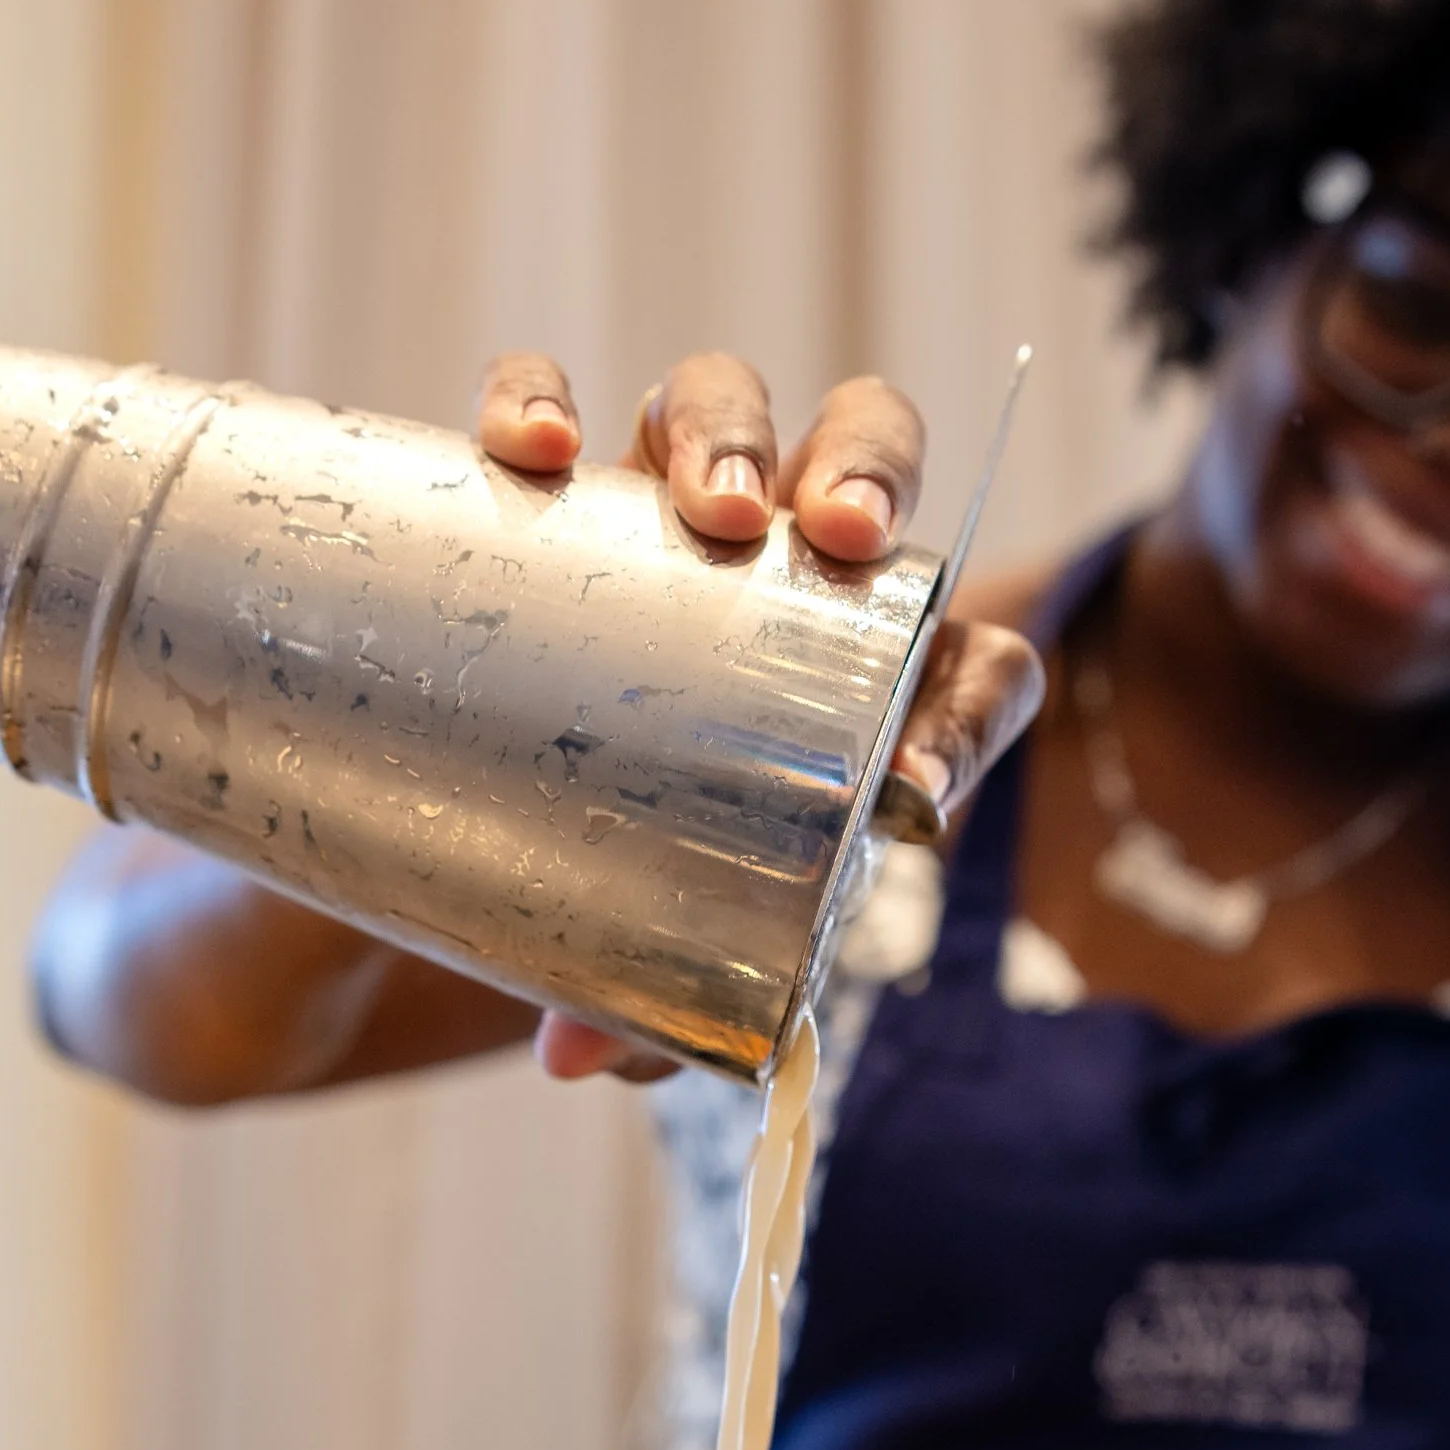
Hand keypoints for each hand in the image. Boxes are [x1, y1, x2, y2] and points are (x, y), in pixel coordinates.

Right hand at [476, 349, 1043, 1078]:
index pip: (975, 668)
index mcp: (865, 681)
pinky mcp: (538, 487)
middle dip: (870, 477)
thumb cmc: (622, 880)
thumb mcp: (654, 950)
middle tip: (839, 543)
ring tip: (716, 508)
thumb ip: (640, 1001)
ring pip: (722, 398)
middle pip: (870, 452)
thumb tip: (573, 1052)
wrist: (474, 826)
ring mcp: (657, 508)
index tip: (909, 792)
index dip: (967, 718)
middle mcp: (779, 565)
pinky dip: (538, 396)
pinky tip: (532, 450)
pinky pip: (541, 400)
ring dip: (731, 430)